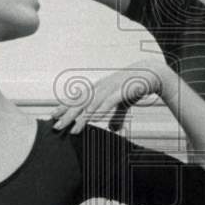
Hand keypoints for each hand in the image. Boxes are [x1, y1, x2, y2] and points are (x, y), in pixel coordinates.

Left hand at [50, 61, 169, 134]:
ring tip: (72, 130)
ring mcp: (110, 88)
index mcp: (99, 87)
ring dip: (80, 118)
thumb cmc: (135, 86)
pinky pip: (107, 103)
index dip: (65, 106)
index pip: (78, 97)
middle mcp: (101, 87)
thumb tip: (112, 129)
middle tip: (55, 126)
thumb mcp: (123, 103)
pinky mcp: (121, 91)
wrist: (151, 73)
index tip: (53, 116)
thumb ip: (116, 116)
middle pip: (80, 102)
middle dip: (67, 115)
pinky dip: (100, 111)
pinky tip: (93, 120)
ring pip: (91, 104)